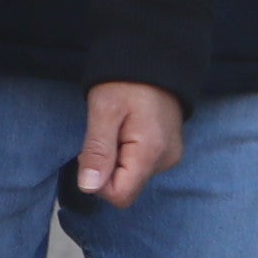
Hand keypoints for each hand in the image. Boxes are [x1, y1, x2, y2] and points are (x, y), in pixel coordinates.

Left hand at [77, 80, 185, 205]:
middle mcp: (166, 161)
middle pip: (126, 188)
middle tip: (103, 136)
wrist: (154, 62)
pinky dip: (125, 155)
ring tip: (116, 129)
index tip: (92, 153)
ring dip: (114, 161)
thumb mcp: (103, 113)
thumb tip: (89, 188)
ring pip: (131, 177)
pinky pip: (139, 166)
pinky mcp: (167, 152)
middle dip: (105, 170)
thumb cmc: (125, 83)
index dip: (98, 182)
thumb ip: (97, 151)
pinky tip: (125, 132)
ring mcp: (169, 157)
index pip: (120, 195)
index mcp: (151, 153)